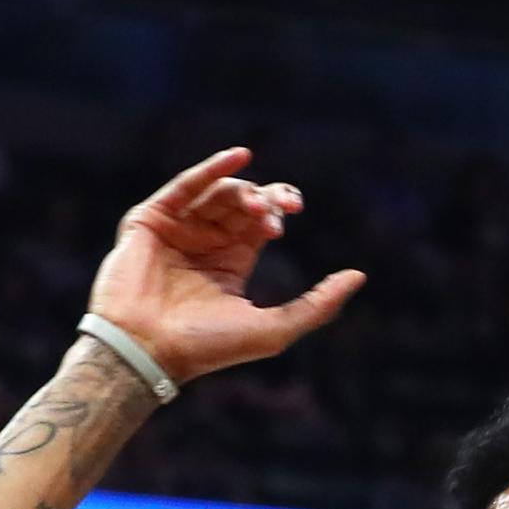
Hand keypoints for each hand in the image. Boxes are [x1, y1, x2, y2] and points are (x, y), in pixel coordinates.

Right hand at [85, 148, 364, 383]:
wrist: (149, 351)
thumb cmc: (209, 347)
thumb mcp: (275, 329)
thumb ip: (318, 305)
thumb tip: (359, 276)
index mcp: (231, 263)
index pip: (261, 220)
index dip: (278, 208)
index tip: (291, 214)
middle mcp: (204, 242)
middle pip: (241, 201)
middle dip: (265, 199)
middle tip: (281, 208)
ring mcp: (176, 230)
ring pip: (215, 192)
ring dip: (242, 191)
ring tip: (257, 204)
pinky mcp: (149, 221)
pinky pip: (183, 187)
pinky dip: (210, 170)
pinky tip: (238, 157)